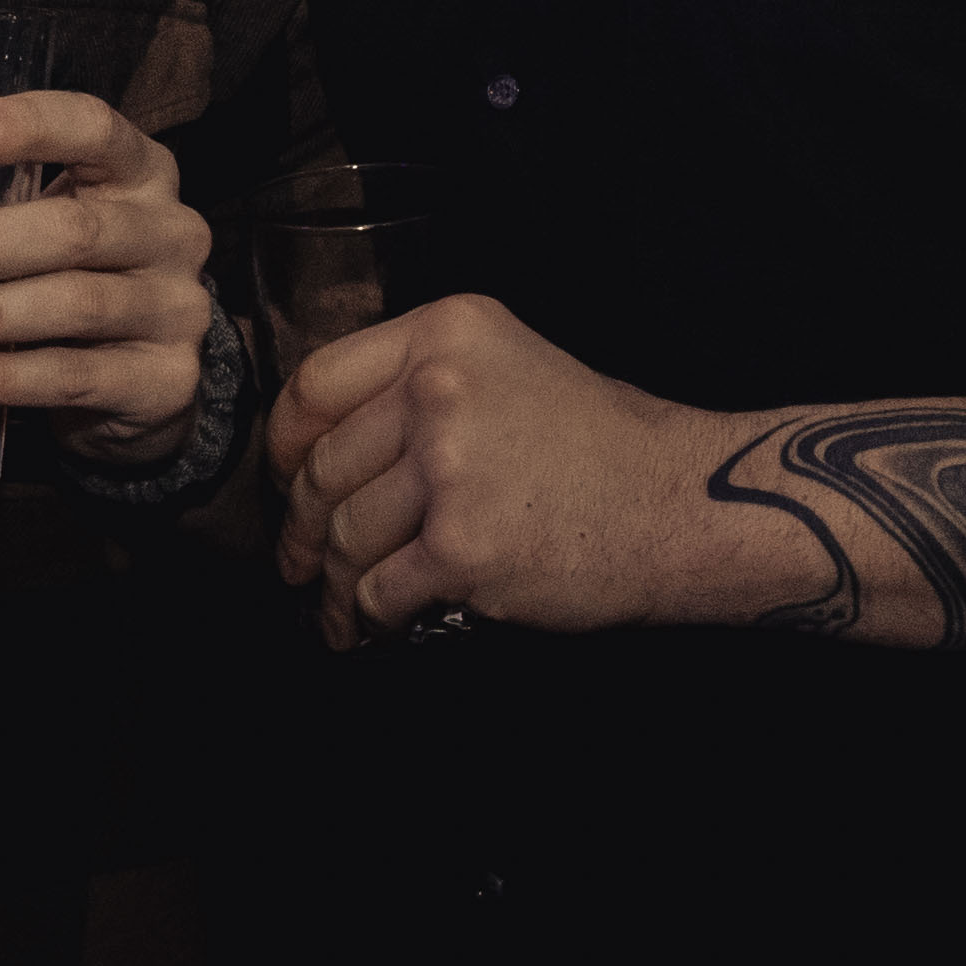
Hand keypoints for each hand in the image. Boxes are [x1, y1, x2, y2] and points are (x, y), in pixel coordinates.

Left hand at [0, 91, 213, 459]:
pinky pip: (78, 376)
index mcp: (132, 168)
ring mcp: (176, 306)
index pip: (93, 124)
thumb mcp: (4, 226)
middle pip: (76, 229)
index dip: (31, 126)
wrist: (138, 378)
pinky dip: (4, 377)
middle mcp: (168, 228)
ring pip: (77, 305)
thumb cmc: (55, 275)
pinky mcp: (166, 380)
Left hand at [263, 292, 800, 647]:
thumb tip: (324, 443)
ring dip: (332, 583)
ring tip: (336, 606)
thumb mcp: (510, 366)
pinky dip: (365, 619)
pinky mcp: (464, 547)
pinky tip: (368, 630)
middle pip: (324, 467)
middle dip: (301, 525)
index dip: (284, 442)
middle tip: (297, 559)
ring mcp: (451, 469)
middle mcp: (440, 391)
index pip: (317, 383)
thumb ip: (421, 382)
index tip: (283, 477)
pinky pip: (379, 590)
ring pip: (346, 535)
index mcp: (446, 334)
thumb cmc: (600, 444)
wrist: (682, 504)